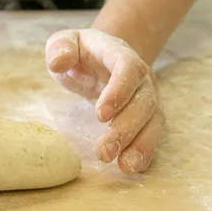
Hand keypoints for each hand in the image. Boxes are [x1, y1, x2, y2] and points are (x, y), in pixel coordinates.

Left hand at [45, 29, 164, 174]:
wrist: (100, 57)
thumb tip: (59, 62)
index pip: (128, 69)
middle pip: (142, 101)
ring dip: (140, 145)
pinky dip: (145, 151)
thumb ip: (59, 48)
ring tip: (124, 167)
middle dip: (125, 128)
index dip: (119, 91)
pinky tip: (132, 167)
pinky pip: (152, 133)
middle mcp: (141, 76)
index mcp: (119, 54)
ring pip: (152, 121)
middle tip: (104, 152)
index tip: (100, 115)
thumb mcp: (64, 43)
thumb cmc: (79, 52)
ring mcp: (147, 96)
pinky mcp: (147, 115)